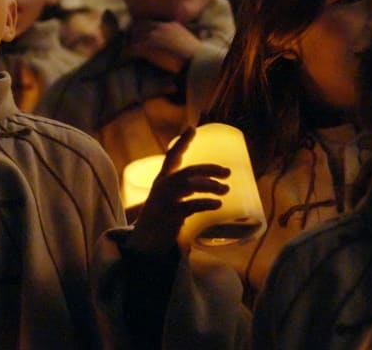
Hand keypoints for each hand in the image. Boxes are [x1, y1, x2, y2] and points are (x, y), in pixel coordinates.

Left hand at [126, 20, 200, 70]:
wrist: (195, 63)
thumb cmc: (196, 57)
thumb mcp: (187, 41)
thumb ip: (177, 38)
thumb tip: (173, 45)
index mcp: (170, 25)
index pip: (150, 23)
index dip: (142, 29)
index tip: (138, 35)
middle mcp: (160, 28)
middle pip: (138, 27)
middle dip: (133, 35)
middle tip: (129, 43)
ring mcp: (152, 37)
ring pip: (133, 38)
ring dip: (129, 45)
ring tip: (127, 52)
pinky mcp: (146, 48)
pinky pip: (130, 49)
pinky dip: (126, 54)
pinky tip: (125, 59)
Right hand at [127, 126, 229, 259]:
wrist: (144, 242)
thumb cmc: (160, 218)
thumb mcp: (170, 198)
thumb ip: (184, 189)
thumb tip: (211, 182)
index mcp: (162, 180)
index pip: (172, 156)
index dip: (181, 142)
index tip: (191, 129)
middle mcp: (162, 186)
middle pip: (188, 171)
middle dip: (209, 169)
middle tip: (228, 172)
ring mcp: (165, 200)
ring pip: (189, 184)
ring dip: (210, 185)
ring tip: (225, 190)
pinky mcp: (169, 215)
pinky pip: (190, 205)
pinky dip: (205, 202)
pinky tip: (218, 204)